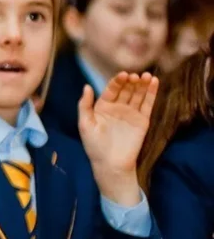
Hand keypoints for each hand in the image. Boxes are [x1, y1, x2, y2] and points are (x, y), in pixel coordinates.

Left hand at [78, 72, 158, 205]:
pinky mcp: (143, 120)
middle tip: (134, 76)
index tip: (123, 75)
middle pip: (126, 90)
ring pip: (138, 94)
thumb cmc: (94, 145)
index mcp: (103, 107)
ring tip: (146, 75)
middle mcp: (118, 108)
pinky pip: (148, 103)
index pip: (111, 90)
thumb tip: (87, 86)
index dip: (117, 81)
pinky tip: (154, 82)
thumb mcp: (85, 124)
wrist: (111, 163)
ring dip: (142, 84)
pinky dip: (152, 93)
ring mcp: (131, 113)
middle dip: (130, 81)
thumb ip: (84, 105)